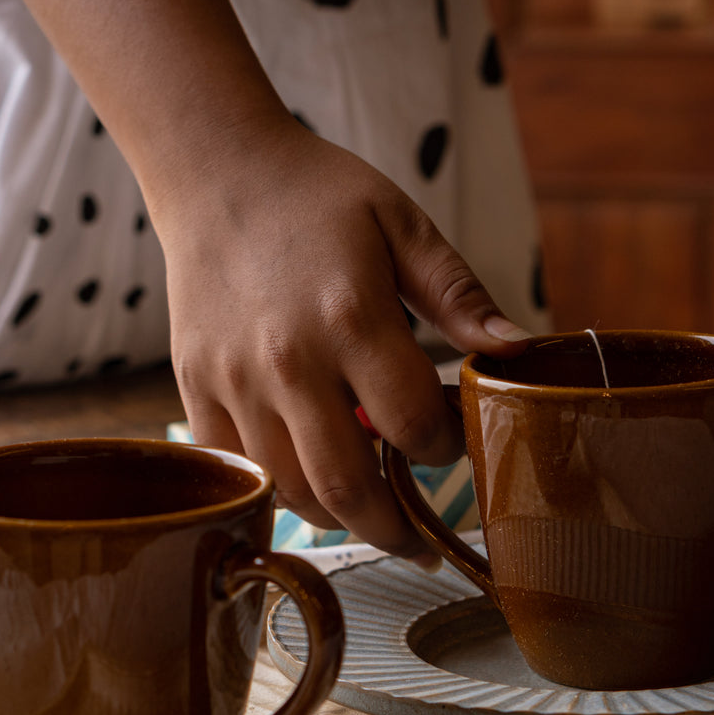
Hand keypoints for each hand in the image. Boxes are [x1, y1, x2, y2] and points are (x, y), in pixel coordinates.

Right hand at [154, 113, 529, 558]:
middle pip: (349, 485)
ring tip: (374, 517)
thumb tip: (518, 352)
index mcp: (351, 317)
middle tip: (424, 544)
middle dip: (397, 528)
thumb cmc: (319, 196)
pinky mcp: (195, 388)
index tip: (450, 443)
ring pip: (292, 490)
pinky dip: (281, 494)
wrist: (215, 170)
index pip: (411, 423)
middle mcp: (287, 359)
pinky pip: (241, 471)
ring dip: (341, 518)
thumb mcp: (403, 226)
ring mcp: (234, 380)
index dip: (443, 449)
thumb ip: (460, 294)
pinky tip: (314, 491)